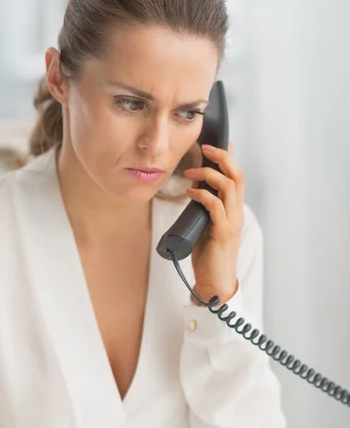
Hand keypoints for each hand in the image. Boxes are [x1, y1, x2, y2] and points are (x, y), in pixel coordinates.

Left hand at [184, 142, 244, 304]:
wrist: (214, 283)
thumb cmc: (208, 255)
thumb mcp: (205, 224)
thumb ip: (204, 207)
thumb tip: (193, 188)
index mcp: (234, 210)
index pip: (237, 177)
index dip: (229, 157)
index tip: (216, 144)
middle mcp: (237, 213)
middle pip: (237, 175)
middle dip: (223, 157)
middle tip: (205, 148)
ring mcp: (232, 222)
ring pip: (229, 187)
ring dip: (209, 174)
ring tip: (191, 172)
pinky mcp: (223, 233)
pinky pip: (215, 206)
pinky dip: (202, 195)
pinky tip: (190, 193)